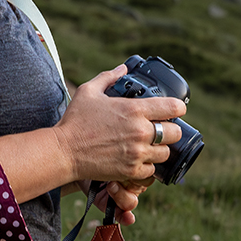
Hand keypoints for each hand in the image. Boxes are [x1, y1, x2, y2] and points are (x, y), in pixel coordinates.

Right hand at [54, 65, 185, 195]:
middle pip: (175, 133)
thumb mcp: (89, 91)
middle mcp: (140, 131)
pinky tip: (138, 159)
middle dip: (170, 130)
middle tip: (160, 129)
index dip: (177, 108)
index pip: (174, 107)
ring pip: (166, 153)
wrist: (64, 151)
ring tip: (148, 146)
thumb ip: (109, 77)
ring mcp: (137, 153)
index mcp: (134, 109)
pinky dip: (147, 166)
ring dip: (159, 149)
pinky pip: (152, 170)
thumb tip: (123, 69)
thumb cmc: (75, 120)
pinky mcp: (131, 170)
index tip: (172, 110)